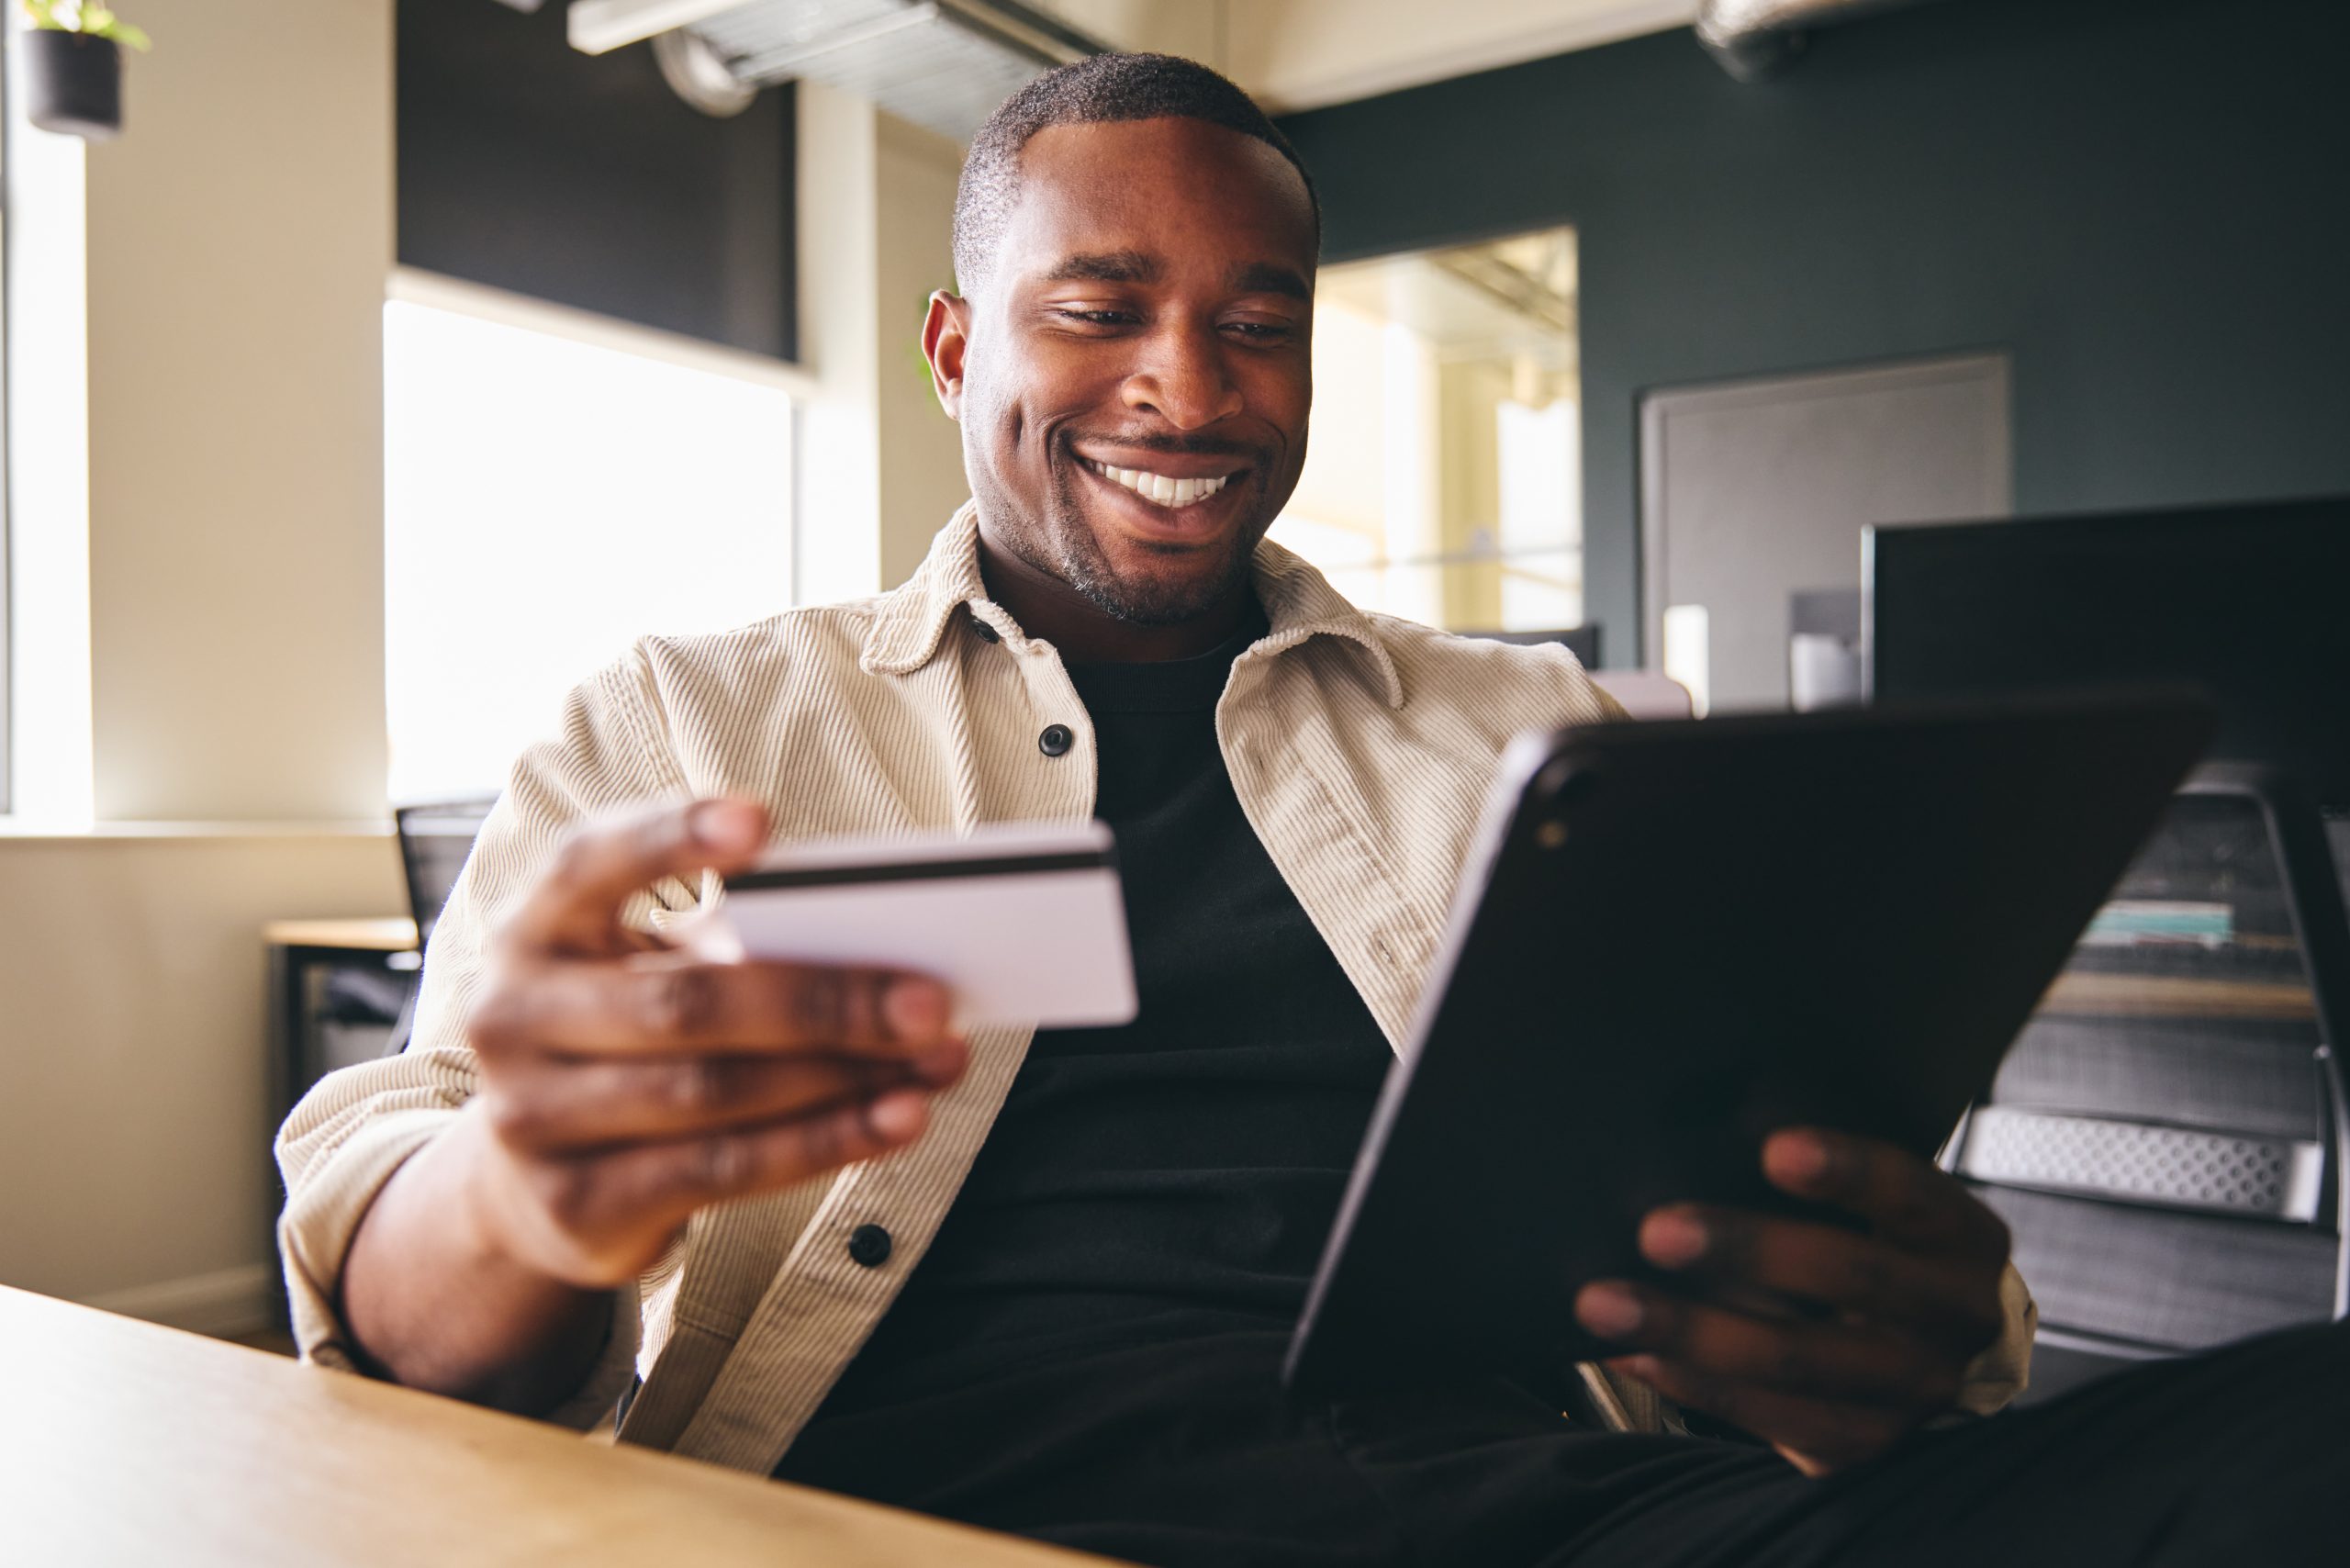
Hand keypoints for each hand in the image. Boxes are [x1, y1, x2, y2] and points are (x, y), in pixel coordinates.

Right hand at [456, 797, 968, 1288]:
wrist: (526, 1188)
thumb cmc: (624, 1043)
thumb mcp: (643, 975)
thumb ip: (726, 950)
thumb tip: (884, 958)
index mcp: (535, 928)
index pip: (588, 862)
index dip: (670, 838)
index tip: (762, 824)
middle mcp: (513, 1016)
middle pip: (687, 1002)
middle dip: (825, 999)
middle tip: (929, 999)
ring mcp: (531, 1118)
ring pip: (714, 1092)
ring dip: (844, 1078)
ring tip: (937, 1061)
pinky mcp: (576, 1204)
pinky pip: (723, 1170)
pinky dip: (824, 1142)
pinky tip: (895, 1121)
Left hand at [1573, 1127, 2009, 1476]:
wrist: (1933, 1358)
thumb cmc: (1879, 1251)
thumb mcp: (1880, 1212)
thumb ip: (1810, 1185)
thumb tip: (1691, 1155)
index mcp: (1963, 1237)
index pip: (1911, 1193)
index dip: (1847, 1171)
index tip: (1773, 1148)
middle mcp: (1956, 1316)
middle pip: (1851, 1277)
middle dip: (1746, 1250)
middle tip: (1655, 1230)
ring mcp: (1916, 1392)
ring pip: (1800, 1362)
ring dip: (1692, 1331)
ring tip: (1605, 1303)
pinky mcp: (1866, 1444)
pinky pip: (1773, 1419)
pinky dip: (1692, 1382)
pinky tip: (1632, 1352)